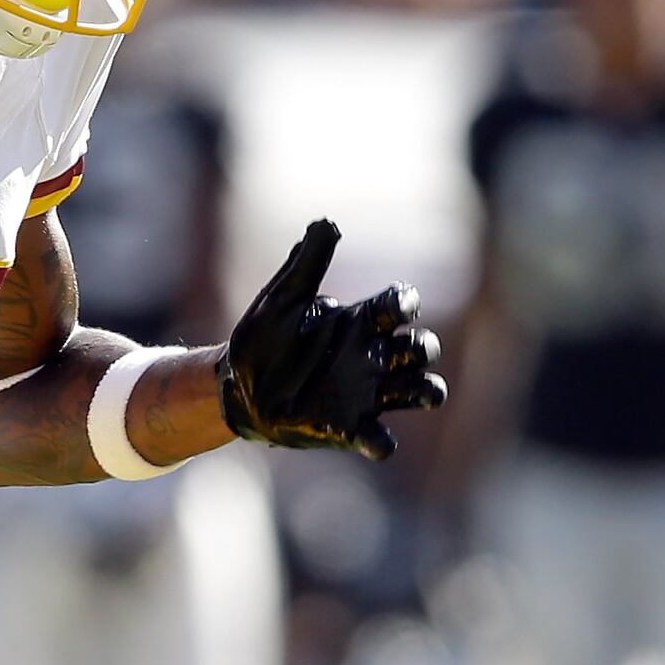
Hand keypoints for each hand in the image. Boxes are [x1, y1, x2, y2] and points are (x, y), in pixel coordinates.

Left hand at [217, 219, 447, 460]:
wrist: (237, 386)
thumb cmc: (265, 339)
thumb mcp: (281, 299)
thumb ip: (307, 264)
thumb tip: (326, 221)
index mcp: (358, 323)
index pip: (397, 307)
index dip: (406, 303)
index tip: (400, 305)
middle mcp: (370, 358)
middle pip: (420, 349)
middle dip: (424, 348)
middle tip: (408, 350)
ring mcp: (364, 394)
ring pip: (418, 391)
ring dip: (427, 391)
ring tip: (424, 392)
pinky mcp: (347, 428)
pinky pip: (378, 439)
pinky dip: (382, 444)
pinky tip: (379, 442)